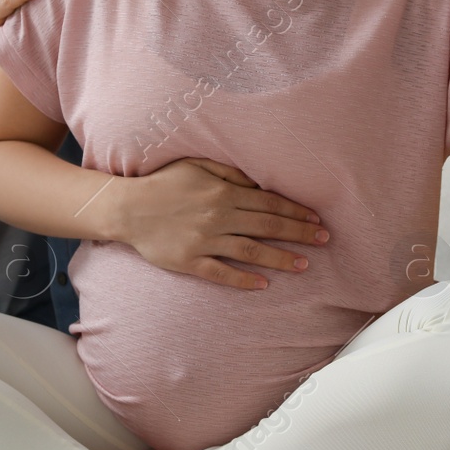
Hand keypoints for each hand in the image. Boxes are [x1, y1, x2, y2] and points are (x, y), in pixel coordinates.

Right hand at [111, 158, 327, 288]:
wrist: (126, 208)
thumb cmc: (162, 184)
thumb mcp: (196, 165)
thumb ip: (229, 173)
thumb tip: (258, 183)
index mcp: (222, 193)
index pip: (269, 203)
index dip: (296, 212)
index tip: (316, 219)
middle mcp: (218, 217)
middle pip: (267, 226)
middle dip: (299, 234)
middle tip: (323, 240)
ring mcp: (204, 241)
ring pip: (251, 251)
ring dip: (280, 258)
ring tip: (304, 265)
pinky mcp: (189, 261)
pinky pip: (221, 273)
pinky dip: (243, 279)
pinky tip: (263, 284)